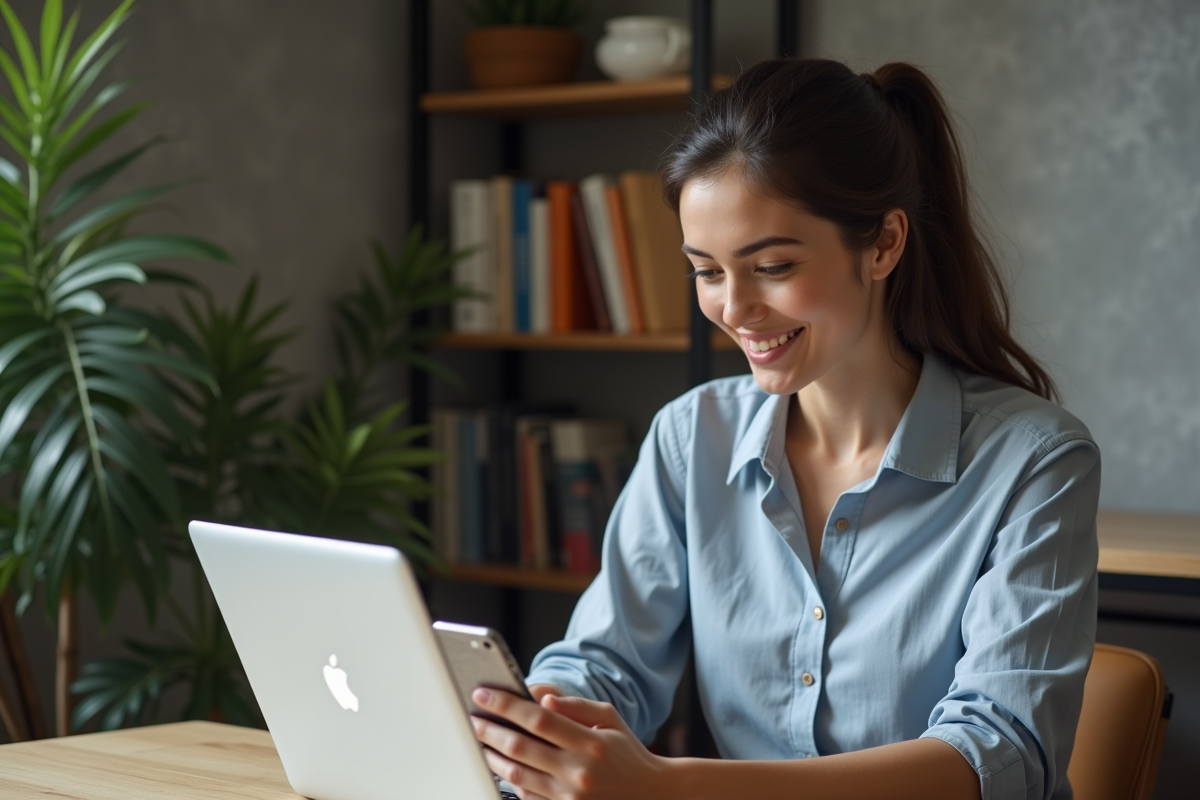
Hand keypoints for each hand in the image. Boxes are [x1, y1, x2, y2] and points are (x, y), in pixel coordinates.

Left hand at [470, 687, 674, 799]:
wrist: (649, 796)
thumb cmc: (627, 753)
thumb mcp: (610, 718)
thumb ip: (576, 706)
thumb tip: (543, 698)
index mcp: (590, 743)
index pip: (538, 719)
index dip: (506, 704)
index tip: (484, 693)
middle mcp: (578, 772)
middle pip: (521, 747)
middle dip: (489, 729)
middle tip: (471, 716)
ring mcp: (569, 797)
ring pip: (516, 774)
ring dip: (491, 755)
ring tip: (478, 739)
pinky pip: (526, 796)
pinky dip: (508, 779)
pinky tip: (498, 764)